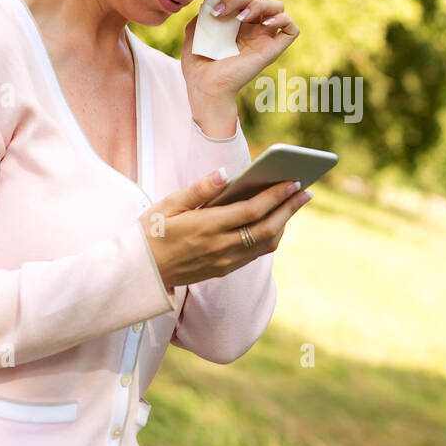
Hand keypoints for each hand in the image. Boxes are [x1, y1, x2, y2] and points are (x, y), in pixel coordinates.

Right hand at [137, 168, 312, 289]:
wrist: (140, 272)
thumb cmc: (151, 231)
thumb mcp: (168, 204)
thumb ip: (199, 189)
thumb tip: (226, 174)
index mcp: (205, 227)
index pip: (251, 211)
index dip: (275, 196)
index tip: (293, 181)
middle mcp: (219, 247)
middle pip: (266, 228)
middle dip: (289, 208)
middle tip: (306, 191)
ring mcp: (223, 262)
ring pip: (265, 243)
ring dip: (284, 223)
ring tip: (295, 204)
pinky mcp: (223, 270)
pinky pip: (255, 254)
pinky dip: (271, 236)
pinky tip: (276, 221)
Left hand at [181, 0, 299, 107]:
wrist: (204, 86)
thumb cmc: (198, 63)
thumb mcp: (195, 29)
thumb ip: (204, 10)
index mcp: (236, 19)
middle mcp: (252, 25)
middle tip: (220, 12)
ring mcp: (264, 36)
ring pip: (277, 5)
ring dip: (258, 4)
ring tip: (241, 18)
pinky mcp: (272, 49)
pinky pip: (291, 28)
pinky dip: (282, 19)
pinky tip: (264, 23)